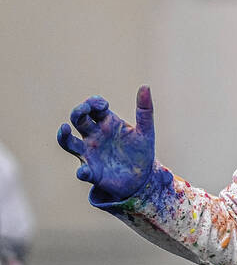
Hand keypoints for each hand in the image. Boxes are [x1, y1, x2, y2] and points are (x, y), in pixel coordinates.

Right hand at [57, 86, 155, 202]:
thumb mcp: (145, 131)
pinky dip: (82, 171)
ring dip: (63, 136)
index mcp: (107, 123)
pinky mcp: (92, 172)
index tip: (103, 105)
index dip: (93, 102)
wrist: (142, 178)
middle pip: (78, 119)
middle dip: (78, 112)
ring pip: (68, 142)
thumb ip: (145, 110)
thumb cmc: (141, 151)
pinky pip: (82, 171)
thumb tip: (145, 86)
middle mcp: (94, 135)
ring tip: (64, 129)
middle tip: (84, 110)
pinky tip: (85, 171)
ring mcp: (90, 153)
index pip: (93, 107)